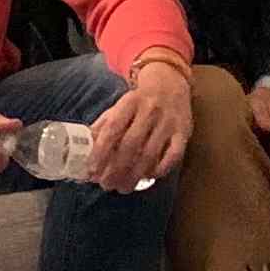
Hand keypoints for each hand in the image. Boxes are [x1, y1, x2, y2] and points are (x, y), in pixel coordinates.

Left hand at [89, 64, 194, 189]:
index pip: (112, 129)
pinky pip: (173, 156)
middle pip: (131, 145)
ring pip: (150, 154)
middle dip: (116, 169)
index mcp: (129, 102)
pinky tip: (148, 177)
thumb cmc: (140, 101)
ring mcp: (168, 122)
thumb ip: (103, 126)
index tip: (92, 170)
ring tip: (123, 187)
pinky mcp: (183, 132)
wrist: (171, 83)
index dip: (100, 152)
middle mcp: (150, 110)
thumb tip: (85, 150)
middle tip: (106, 184)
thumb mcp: (120, 106)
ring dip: (135, 175)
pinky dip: (160, 170)